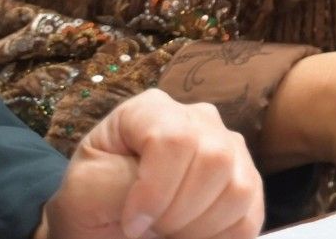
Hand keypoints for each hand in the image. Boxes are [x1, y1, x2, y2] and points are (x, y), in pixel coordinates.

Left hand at [37, 89, 261, 238]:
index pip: (175, 138)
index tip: (131, 223)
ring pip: (239, 188)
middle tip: (152, 229)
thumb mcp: (85, 189)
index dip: (156, 190)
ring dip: (199, 228)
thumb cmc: (94, 203)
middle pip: (214, 159)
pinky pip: (250, 216)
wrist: (109, 225)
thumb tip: (159, 201)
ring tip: (171, 232)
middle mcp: (199, 119)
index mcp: (152, 109)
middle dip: (179, 212)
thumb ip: (118, 182)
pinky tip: (194, 236)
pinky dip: (221, 238)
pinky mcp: (248, 183)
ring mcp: (230, 148)